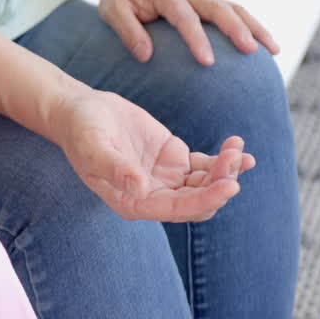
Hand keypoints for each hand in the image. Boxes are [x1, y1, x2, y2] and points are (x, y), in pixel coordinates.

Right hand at [58, 89, 255, 221]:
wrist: (80, 111)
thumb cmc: (81, 130)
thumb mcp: (93, 146)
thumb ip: (114, 167)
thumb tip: (140, 188)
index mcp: (134, 202)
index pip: (178, 210)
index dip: (206, 200)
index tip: (229, 185)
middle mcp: (154, 196)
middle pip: (199, 201)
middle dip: (221, 183)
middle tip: (234, 159)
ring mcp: (167, 178)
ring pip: (206, 185)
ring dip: (226, 171)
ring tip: (237, 149)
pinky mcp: (174, 159)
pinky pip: (205, 166)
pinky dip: (224, 161)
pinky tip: (240, 150)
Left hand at [99, 0, 279, 65]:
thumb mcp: (112, 12)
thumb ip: (128, 32)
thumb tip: (146, 56)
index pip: (184, 17)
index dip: (197, 38)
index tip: (208, 62)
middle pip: (218, 7)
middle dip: (236, 28)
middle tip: (251, 51)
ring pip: (233, 7)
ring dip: (255, 27)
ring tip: (274, 50)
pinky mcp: (208, 1)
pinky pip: (234, 11)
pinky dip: (252, 26)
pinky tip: (267, 46)